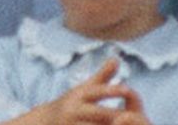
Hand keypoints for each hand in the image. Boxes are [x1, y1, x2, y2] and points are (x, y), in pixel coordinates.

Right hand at [18, 60, 140, 124]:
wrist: (43, 122)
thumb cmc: (72, 104)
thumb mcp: (84, 89)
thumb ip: (102, 76)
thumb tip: (117, 58)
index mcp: (79, 95)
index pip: (97, 91)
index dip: (112, 90)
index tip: (128, 90)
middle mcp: (73, 110)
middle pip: (98, 113)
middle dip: (115, 116)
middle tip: (133, 116)